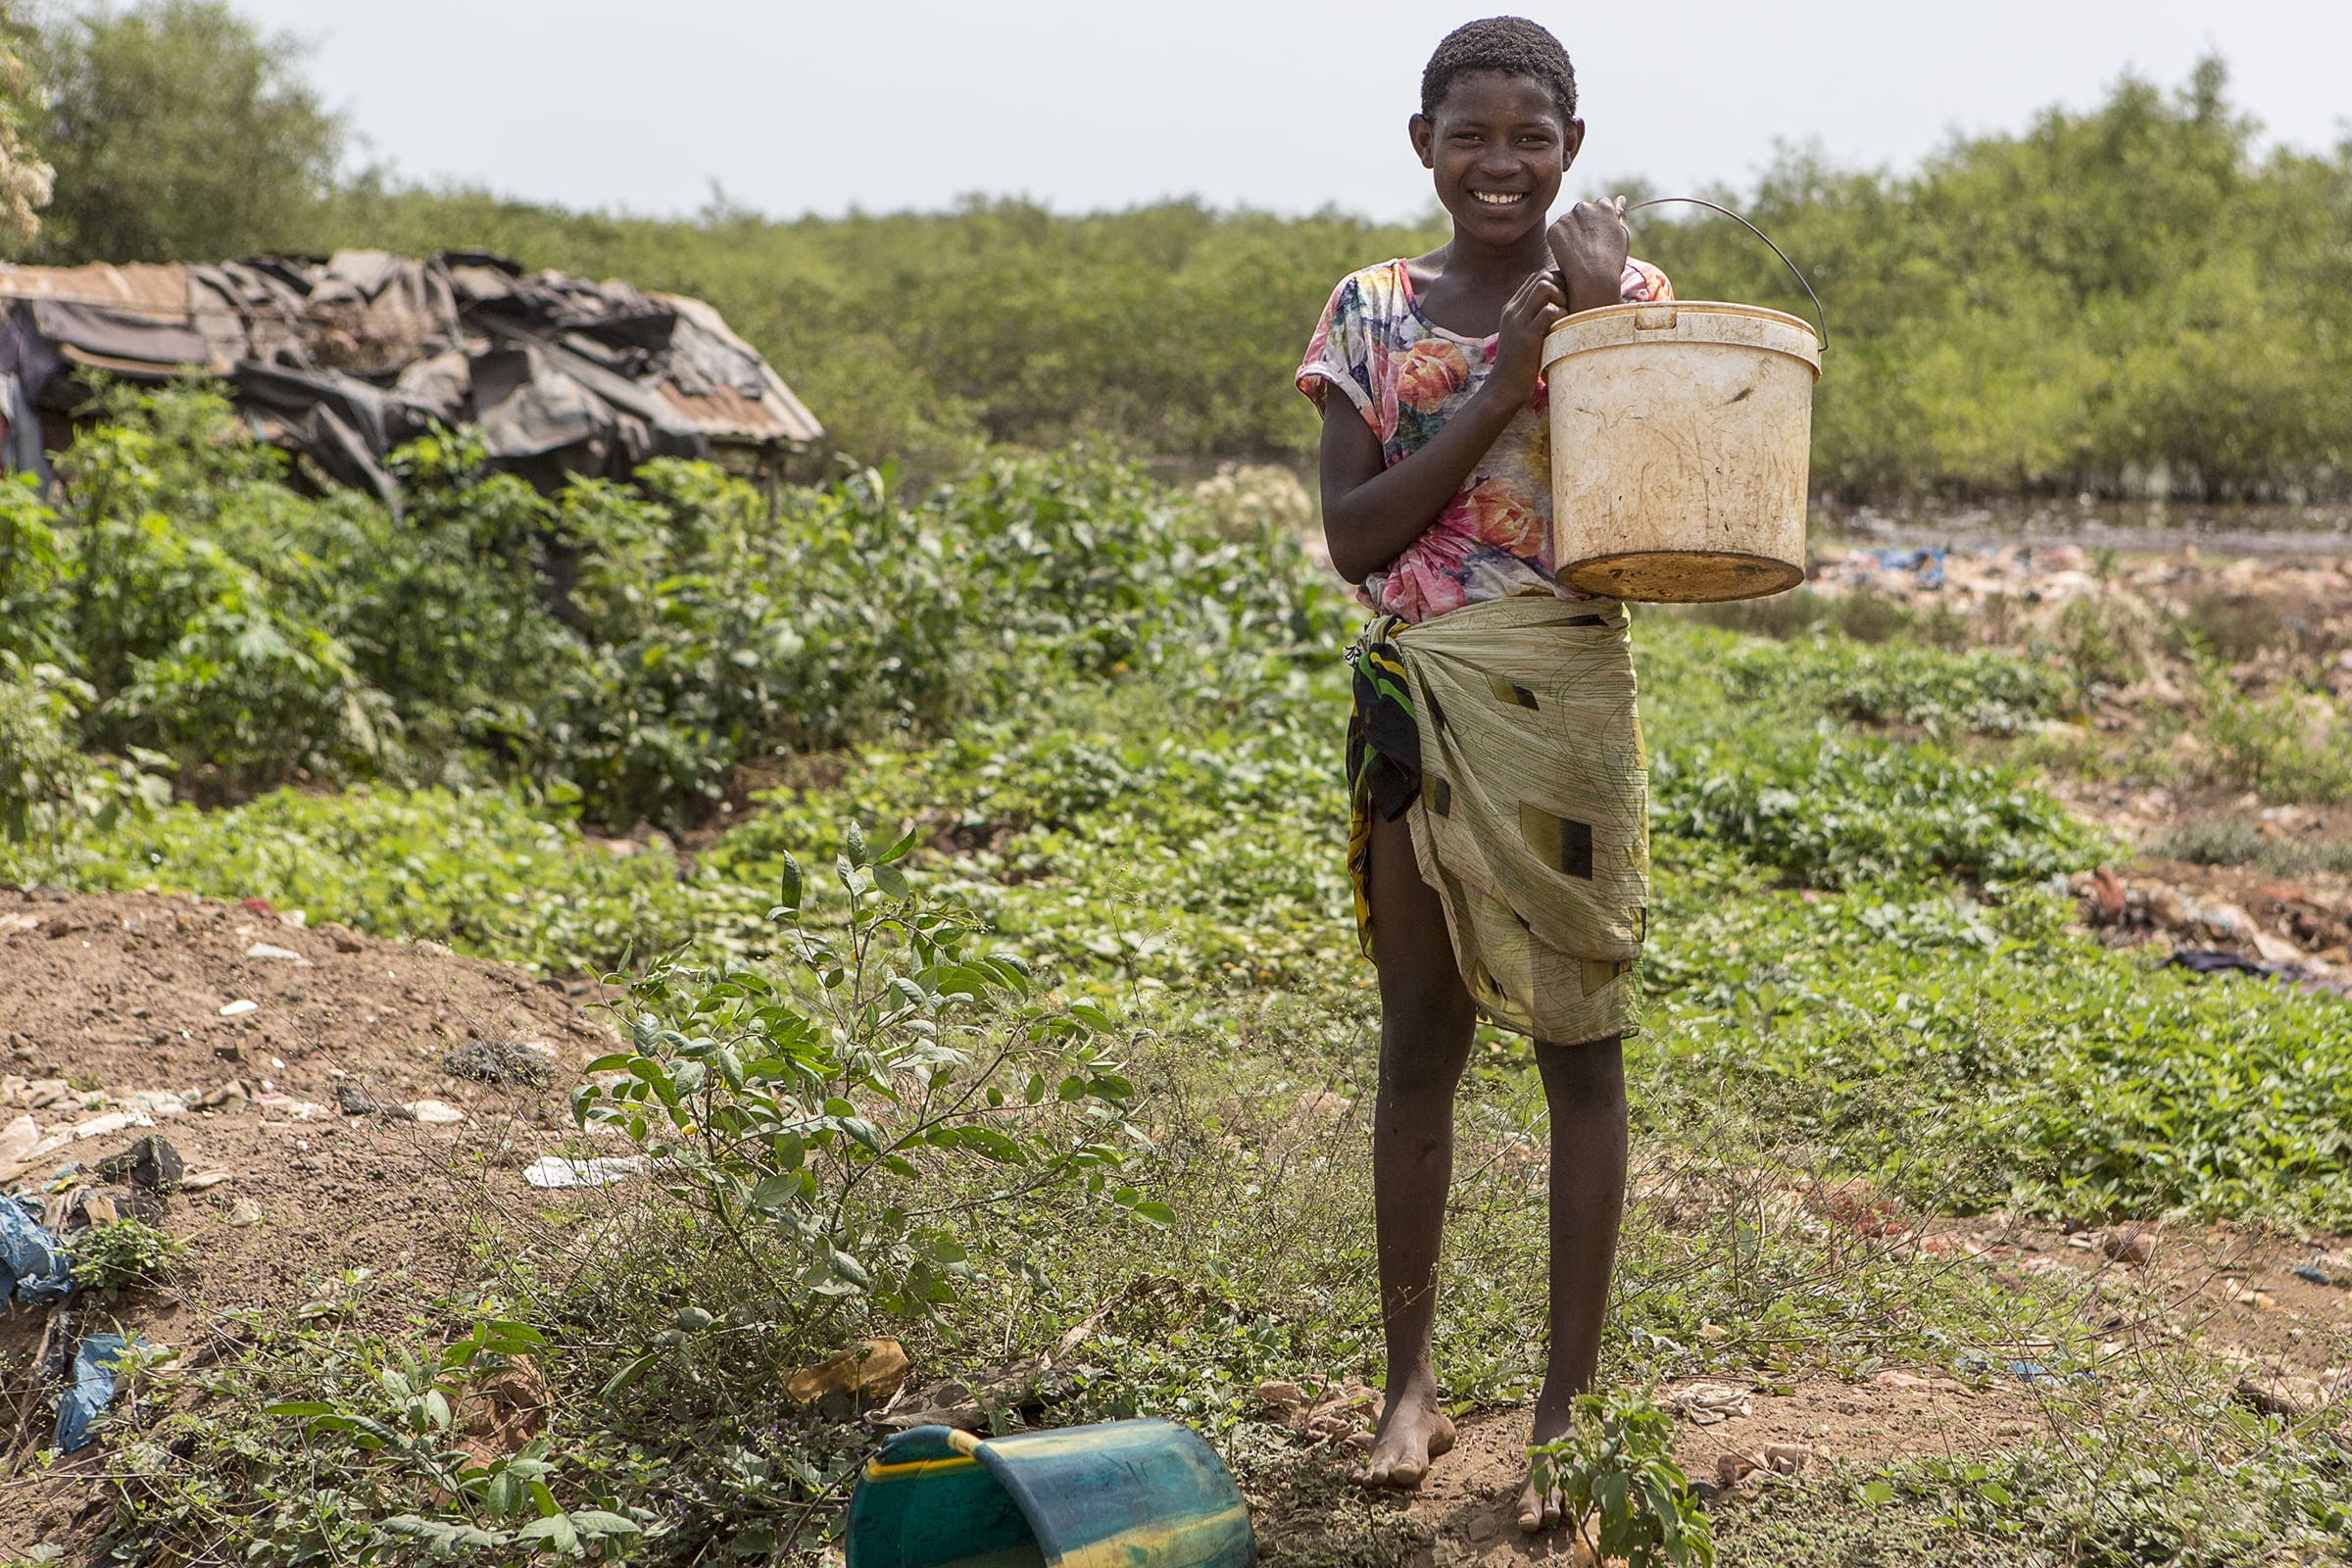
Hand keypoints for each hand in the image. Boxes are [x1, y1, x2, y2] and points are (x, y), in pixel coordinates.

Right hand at [1488, 269, 1566, 404]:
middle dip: (1562, 286)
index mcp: (1511, 308)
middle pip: (1542, 276)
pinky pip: (1550, 312)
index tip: (1568, 301)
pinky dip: (1563, 315)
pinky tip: (1565, 331)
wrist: (1502, 390)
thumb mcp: (1521, 337)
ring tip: (1567, 318)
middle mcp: (1513, 311)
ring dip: (1562, 297)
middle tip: (1570, 308)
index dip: (1557, 282)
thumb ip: (1533, 320)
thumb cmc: (1518, 366)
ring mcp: (1518, 322)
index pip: (1536, 277)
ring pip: (1545, 287)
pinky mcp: (1527, 338)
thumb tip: (1557, 309)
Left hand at [1547, 196, 1629, 312]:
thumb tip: (1620, 199)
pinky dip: (1559, 244)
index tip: (1598, 236)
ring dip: (1571, 234)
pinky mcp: (1554, 229)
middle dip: (1583, 225)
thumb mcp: (1623, 237)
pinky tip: (1568, 256)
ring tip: (1579, 254)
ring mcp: (1567, 217)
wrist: (1593, 277)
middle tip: (1587, 248)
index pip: (1600, 206)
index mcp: (1603, 206)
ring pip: (1568, 223)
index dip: (1599, 223)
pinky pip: (1556, 234)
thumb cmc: (1612, 261)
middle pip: (1582, 212)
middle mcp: (1584, 206)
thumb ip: (1620, 217)